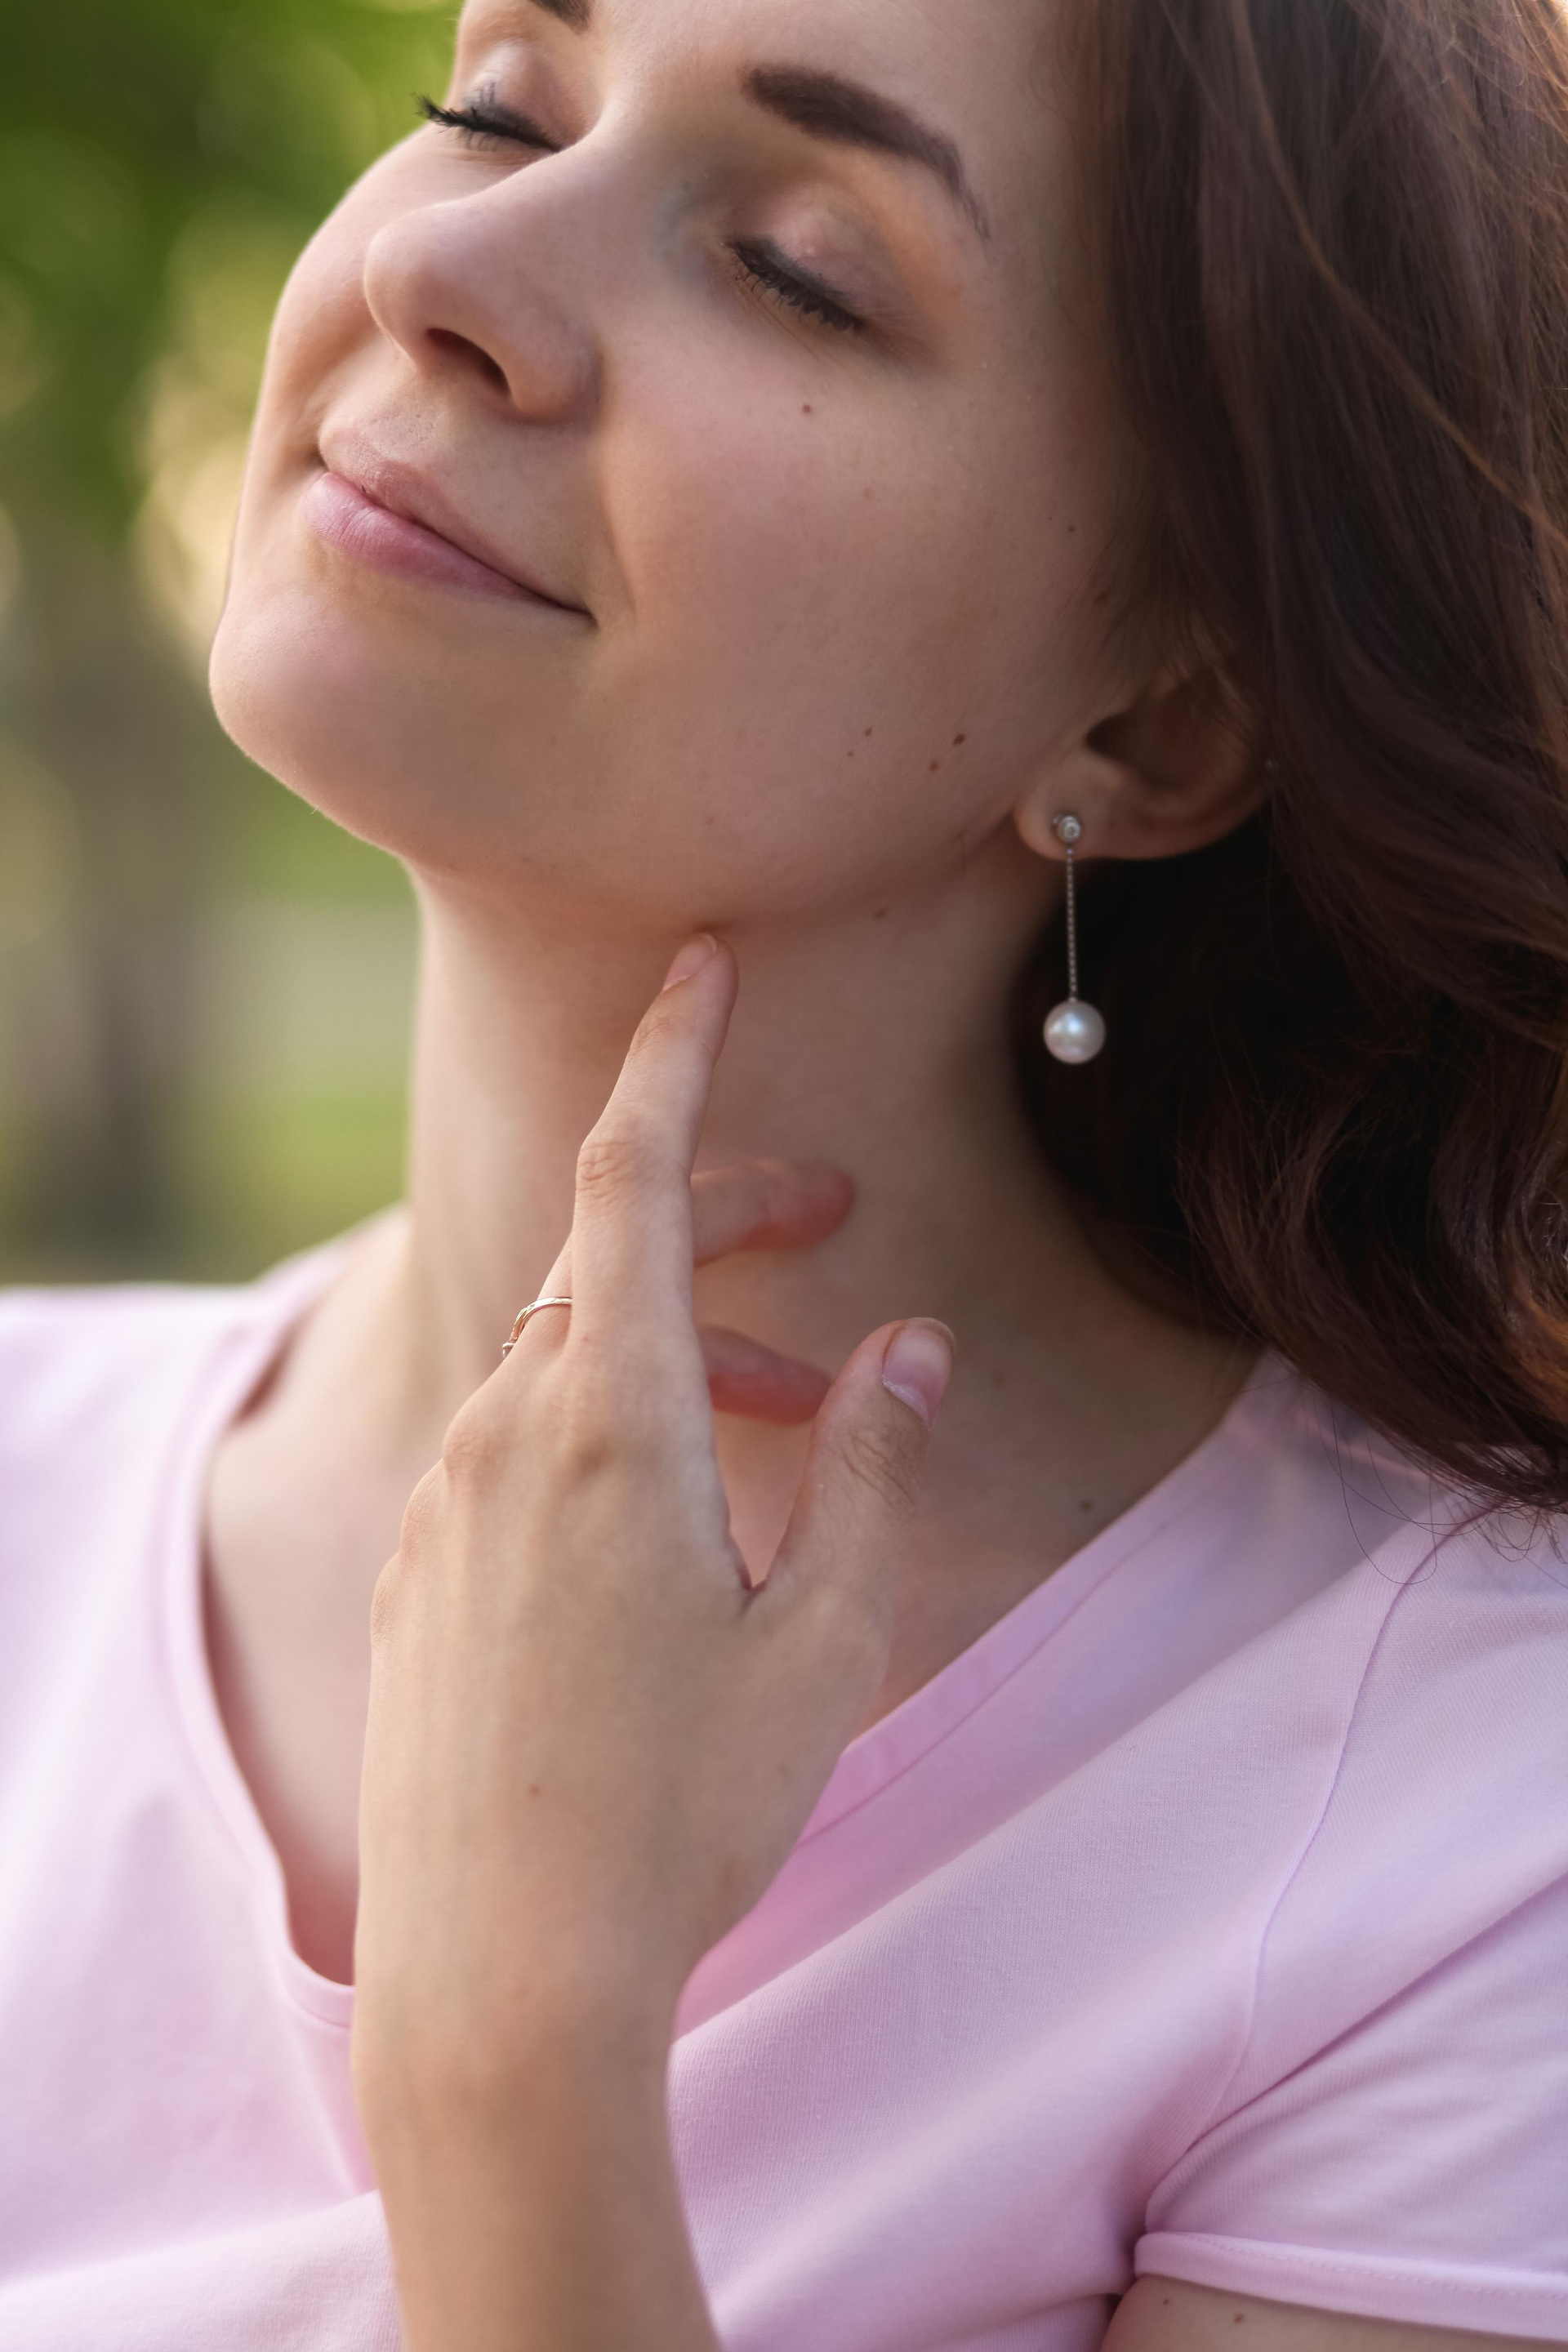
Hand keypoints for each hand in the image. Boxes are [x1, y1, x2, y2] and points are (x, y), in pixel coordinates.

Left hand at [354, 934, 952, 2091]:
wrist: (502, 1978)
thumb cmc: (682, 1815)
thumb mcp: (824, 1640)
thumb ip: (874, 1472)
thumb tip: (912, 1348)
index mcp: (610, 1423)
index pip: (630, 1176)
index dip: (673, 1053)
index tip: (703, 960)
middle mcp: (505, 1433)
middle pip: (606, 1253)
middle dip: (724, 1212)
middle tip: (836, 1216)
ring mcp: (449, 1502)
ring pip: (568, 1352)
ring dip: (683, 1342)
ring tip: (801, 1404)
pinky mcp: (425, 1568)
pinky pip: (520, 1437)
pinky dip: (611, 1419)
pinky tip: (686, 1506)